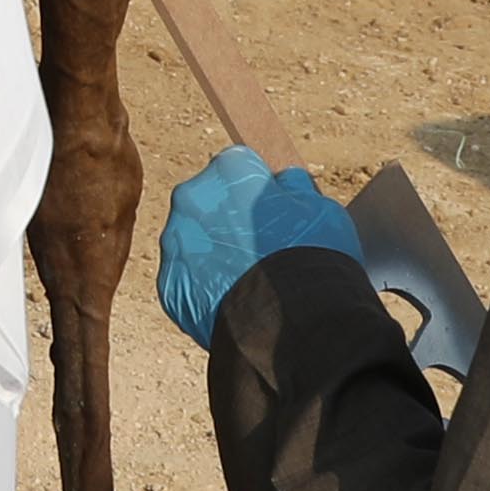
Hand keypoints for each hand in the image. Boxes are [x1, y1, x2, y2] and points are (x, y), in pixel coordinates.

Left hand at [156, 146, 359, 348]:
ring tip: (249, 282)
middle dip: (228, 221)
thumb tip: (285, 184)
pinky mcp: (169, 284)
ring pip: (194, 242)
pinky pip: (187, 281)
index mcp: (228, 170)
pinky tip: (234, 303)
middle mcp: (192, 198)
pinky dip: (205, 290)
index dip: (258, 192)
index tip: (272, 215)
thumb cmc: (313, 258)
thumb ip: (293, 189)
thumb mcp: (320, 208)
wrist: (294, 323)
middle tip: (259, 251)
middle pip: (208, 202)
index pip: (238, 168)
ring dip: (214, 255)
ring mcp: (176, 243)